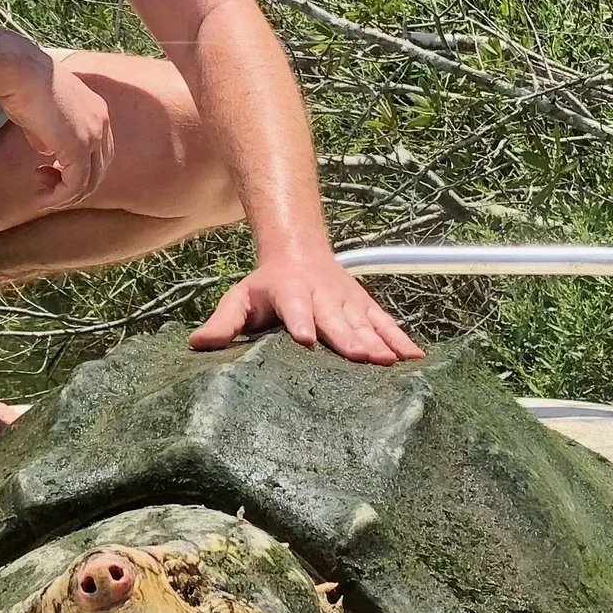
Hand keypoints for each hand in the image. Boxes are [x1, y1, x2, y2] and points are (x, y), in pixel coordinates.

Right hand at [0, 49, 113, 210]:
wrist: (20, 71)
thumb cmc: (23, 85)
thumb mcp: (40, 115)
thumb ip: (48, 136)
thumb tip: (47, 153)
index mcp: (96, 111)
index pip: (97, 152)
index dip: (75, 169)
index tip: (46, 170)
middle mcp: (101, 123)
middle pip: (98, 170)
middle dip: (71, 184)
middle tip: (43, 184)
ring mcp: (93, 135)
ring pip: (89, 182)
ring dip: (63, 195)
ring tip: (41, 194)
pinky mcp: (78, 148)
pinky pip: (75, 185)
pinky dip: (59, 197)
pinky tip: (41, 198)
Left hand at [193, 252, 423, 364]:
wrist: (299, 251)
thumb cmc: (266, 286)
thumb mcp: (239, 298)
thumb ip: (223, 323)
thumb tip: (198, 345)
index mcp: (289, 292)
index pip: (294, 307)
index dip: (300, 321)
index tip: (305, 339)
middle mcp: (322, 295)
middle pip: (335, 318)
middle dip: (348, 337)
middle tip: (360, 358)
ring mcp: (347, 301)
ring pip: (364, 321)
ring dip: (378, 341)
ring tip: (391, 362)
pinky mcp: (365, 307)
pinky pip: (385, 323)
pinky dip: (400, 338)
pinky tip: (415, 358)